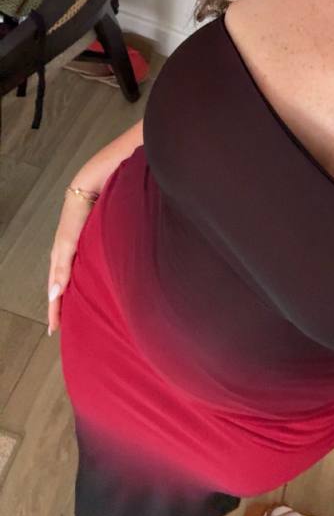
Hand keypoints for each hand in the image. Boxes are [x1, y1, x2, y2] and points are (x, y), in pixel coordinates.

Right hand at [47, 188, 98, 334]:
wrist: (97, 184)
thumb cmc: (80, 210)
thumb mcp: (69, 241)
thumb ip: (62, 267)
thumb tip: (54, 294)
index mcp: (61, 256)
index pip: (55, 290)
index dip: (55, 310)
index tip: (54, 330)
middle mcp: (72, 254)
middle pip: (65, 286)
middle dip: (65, 306)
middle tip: (67, 327)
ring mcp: (85, 249)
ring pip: (79, 278)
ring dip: (78, 294)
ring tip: (82, 312)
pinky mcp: (97, 242)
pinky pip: (90, 268)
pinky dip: (89, 281)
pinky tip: (98, 286)